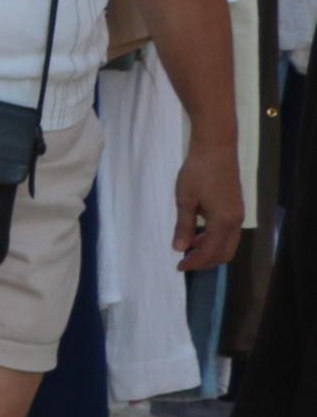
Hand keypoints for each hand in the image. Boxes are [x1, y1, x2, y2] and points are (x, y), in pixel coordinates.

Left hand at [177, 147, 247, 272]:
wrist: (216, 149)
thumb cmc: (197, 172)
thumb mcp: (185, 200)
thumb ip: (184, 227)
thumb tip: (179, 249)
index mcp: (223, 221)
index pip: (211, 253)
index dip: (195, 263)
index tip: (178, 267)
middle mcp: (236, 221)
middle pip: (224, 253)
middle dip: (205, 261)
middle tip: (184, 261)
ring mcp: (238, 215)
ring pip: (228, 244)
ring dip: (210, 250)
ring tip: (188, 248)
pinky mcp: (236, 208)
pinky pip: (228, 233)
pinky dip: (215, 239)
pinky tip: (198, 234)